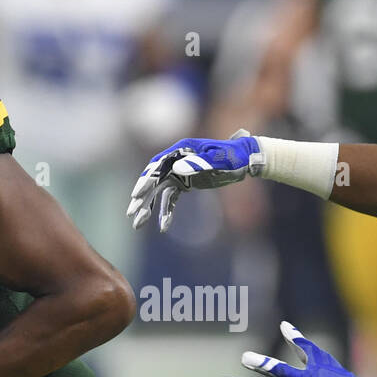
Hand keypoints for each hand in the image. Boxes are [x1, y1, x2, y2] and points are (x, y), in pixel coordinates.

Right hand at [128, 129, 262, 231]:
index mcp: (181, 150)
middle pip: (153, 180)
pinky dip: (165, 211)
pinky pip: (171, 199)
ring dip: (148, 207)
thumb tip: (177, 169)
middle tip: (131, 213)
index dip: (146, 180)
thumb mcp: (219, 159)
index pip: (158, 166)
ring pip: (159, 191)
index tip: (137, 195)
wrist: (245, 159)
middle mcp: (176, 160)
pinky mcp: (185, 183)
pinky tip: (162, 227)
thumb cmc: (233, 156)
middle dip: (141, 197)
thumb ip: (199, 163)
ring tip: (138, 223)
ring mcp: (179, 172)